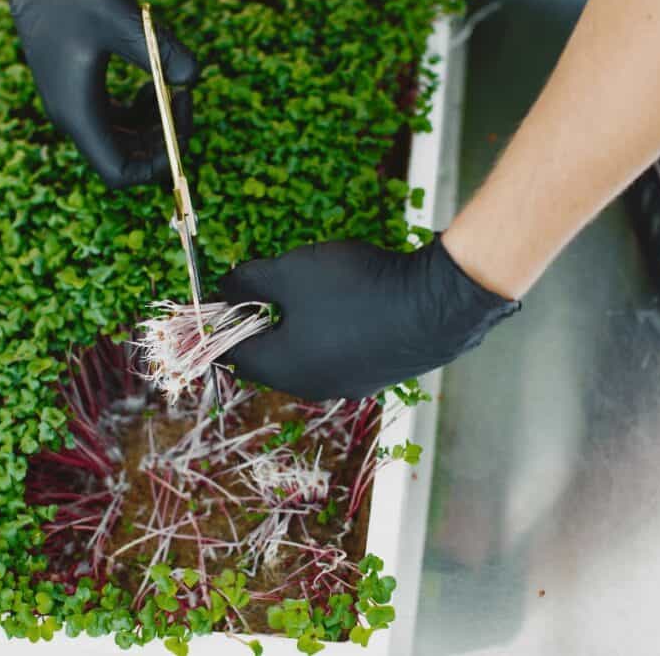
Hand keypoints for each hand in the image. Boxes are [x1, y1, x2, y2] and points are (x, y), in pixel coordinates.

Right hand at [3, 0, 198, 188]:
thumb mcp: (121, 18)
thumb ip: (160, 51)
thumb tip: (193, 78)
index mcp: (78, 114)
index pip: (119, 172)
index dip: (156, 165)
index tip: (181, 129)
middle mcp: (74, 117)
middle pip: (127, 158)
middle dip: (162, 141)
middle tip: (185, 102)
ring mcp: (76, 103)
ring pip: (125, 138)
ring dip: (155, 124)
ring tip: (174, 90)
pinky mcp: (81, 86)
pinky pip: (118, 117)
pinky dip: (142, 108)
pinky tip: (155, 81)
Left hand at [219, 235, 519, 400]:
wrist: (437, 306)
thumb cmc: (354, 290)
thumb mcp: (289, 273)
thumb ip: (249, 281)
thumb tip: (223, 288)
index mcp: (283, 369)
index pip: (233, 354)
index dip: (222, 322)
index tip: (224, 293)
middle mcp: (313, 386)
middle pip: (271, 356)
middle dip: (262, 321)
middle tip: (267, 283)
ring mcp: (350, 384)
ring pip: (307, 354)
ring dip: (299, 324)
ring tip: (309, 286)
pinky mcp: (379, 374)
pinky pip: (340, 352)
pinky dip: (331, 329)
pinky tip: (348, 300)